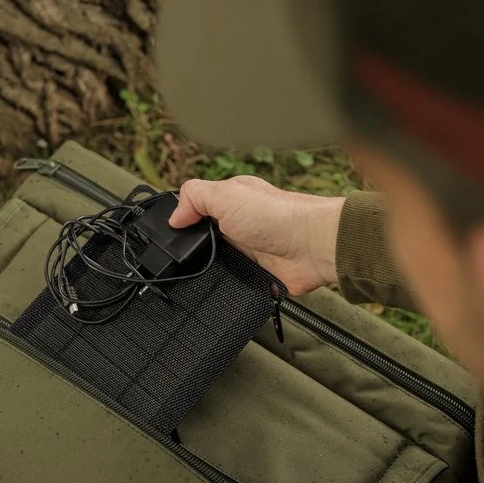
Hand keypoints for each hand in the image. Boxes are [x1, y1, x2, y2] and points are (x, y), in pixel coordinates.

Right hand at [169, 176, 344, 295]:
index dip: (184, 222)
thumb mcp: (226, 194)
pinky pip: (235, 285)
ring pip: (217, 265)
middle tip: (186, 257)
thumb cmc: (278, 215)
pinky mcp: (258, 275)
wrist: (312, 247)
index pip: (198, 210)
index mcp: (232, 202)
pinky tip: (221, 287)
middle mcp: (240, 226)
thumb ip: (195, 198)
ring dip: (211, 271)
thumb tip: (175, 216)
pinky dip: (228, 288)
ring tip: (203, 273)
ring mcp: (249, 251)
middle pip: (205, 242)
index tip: (171, 235)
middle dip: (194, 251)